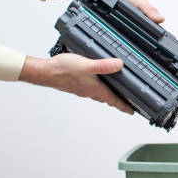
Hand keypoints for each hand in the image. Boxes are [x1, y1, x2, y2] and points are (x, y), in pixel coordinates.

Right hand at [19, 53, 133, 113]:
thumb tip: (119, 65)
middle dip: (118, 102)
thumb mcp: (87, 65)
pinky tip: (96, 84)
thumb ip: (103, 66)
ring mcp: (81, 89)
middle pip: (107, 99)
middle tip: (126, 105)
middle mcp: (89, 91)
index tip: (133, 112)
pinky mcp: (75, 85)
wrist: (44, 72)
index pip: (114, 100)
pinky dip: (97, 90)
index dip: (124, 106)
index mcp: (95, 89)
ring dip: (108, 96)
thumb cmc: (63, 69)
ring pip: (98, 95)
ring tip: (114, 95)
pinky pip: (90, 90)